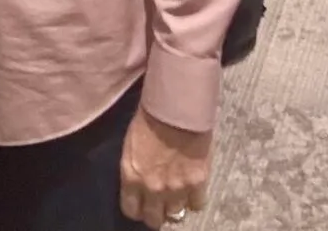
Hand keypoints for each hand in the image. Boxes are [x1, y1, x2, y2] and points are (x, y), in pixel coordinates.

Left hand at [118, 109, 211, 228]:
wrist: (176, 108)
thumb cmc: (149, 117)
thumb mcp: (131, 145)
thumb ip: (135, 169)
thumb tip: (140, 183)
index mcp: (131, 177)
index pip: (131, 210)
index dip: (138, 209)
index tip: (142, 204)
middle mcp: (152, 188)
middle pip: (154, 219)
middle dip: (156, 213)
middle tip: (161, 203)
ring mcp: (176, 188)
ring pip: (176, 214)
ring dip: (176, 204)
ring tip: (178, 192)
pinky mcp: (197, 182)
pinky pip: (197, 204)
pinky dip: (196, 198)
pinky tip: (194, 187)